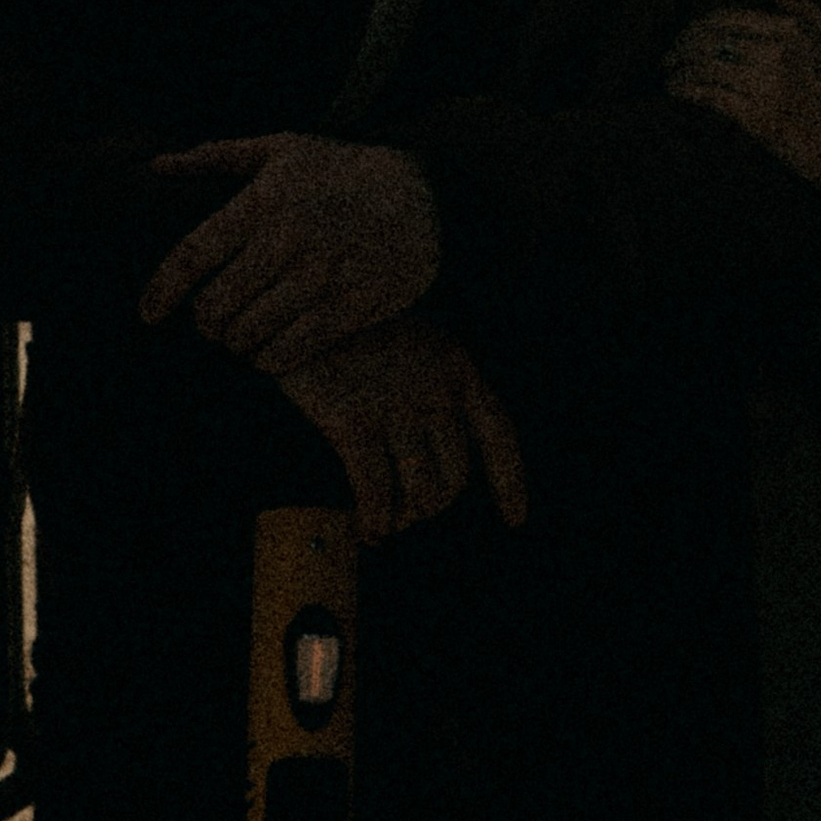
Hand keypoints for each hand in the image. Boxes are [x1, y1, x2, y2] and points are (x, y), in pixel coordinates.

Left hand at [140, 135, 440, 368]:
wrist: (422, 192)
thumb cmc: (341, 170)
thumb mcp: (281, 150)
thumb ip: (215, 157)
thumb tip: (157, 167)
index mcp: (263, 202)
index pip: (193, 256)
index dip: (161, 291)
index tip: (148, 314)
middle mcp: (288, 241)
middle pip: (215, 308)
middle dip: (206, 323)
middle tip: (214, 322)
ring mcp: (320, 277)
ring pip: (248, 335)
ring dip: (237, 342)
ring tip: (244, 333)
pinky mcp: (349, 306)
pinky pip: (289, 352)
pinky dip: (270, 358)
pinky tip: (272, 349)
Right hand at [272, 317, 525, 542]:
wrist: (306, 293)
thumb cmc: (355, 323)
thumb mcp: (413, 341)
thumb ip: (431, 384)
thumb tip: (434, 452)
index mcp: (458, 368)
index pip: (499, 435)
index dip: (509, 482)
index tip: (514, 520)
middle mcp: (438, 392)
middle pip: (456, 478)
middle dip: (431, 504)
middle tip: (406, 513)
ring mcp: (399, 408)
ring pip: (422, 493)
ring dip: (404, 518)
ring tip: (384, 521)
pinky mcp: (355, 421)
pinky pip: (376, 492)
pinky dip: (374, 518)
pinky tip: (365, 527)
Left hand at [666, 0, 820, 246]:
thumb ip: (800, 5)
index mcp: (793, 30)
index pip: (727, 18)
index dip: (698, 27)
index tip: (685, 39)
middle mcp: (779, 52)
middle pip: (709, 40)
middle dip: (681, 47)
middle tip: (669, 59)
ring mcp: (769, 85)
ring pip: (705, 67)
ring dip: (679, 71)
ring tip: (671, 79)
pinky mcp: (761, 120)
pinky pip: (710, 96)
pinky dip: (687, 92)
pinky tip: (679, 94)